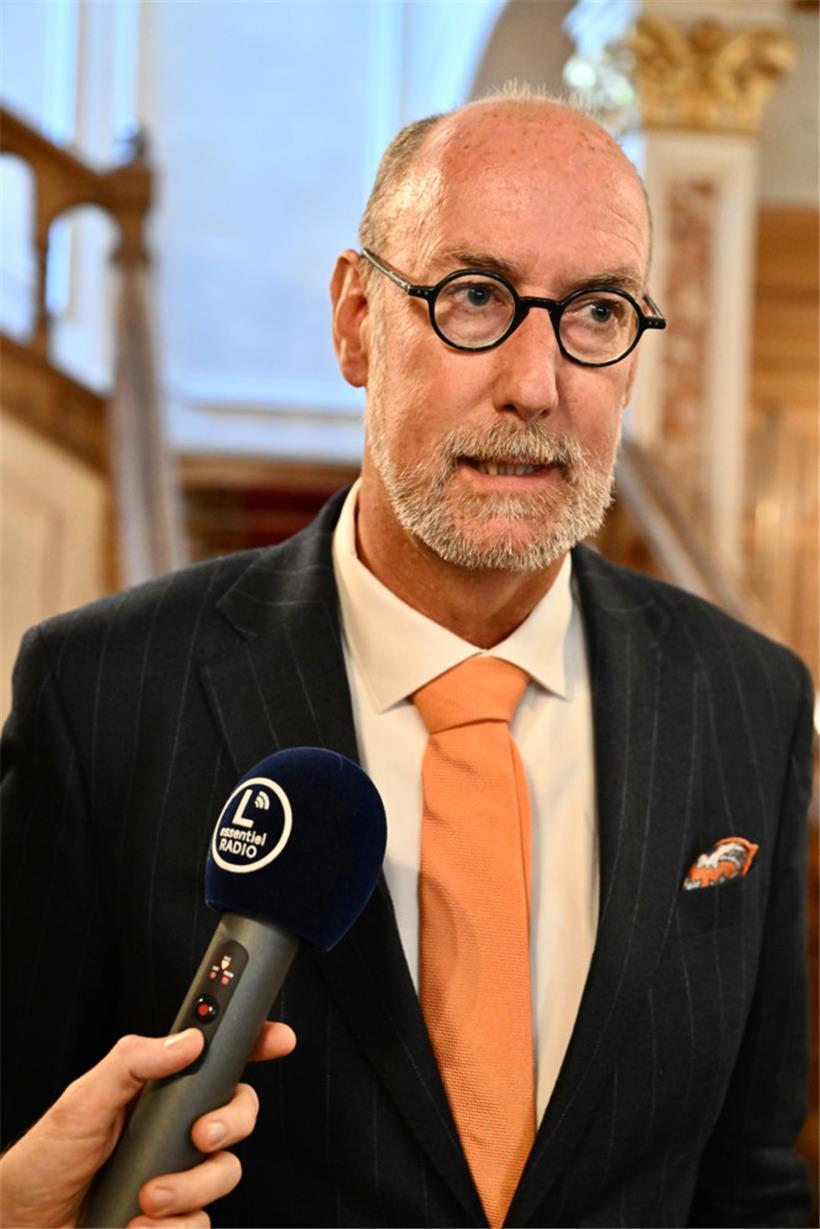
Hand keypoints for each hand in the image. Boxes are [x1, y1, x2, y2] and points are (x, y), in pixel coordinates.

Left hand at [0, 1022, 295, 1227]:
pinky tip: (139, 1224)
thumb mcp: (83, 1100)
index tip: (278, 1039)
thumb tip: (188, 1041)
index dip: (255, 1045)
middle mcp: (177, 1129)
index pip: (219, 1061)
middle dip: (233, 1122)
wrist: (22, 1226)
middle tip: (201, 1136)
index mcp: (162, 1091)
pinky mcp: (172, 1220)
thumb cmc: (45, 1160)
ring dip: (191, 1188)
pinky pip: (201, 1223)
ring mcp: (178, 1174)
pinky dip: (174, 1227)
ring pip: (226, 1173)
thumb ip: (134, 1062)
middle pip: (241, 1112)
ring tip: (149, 1196)